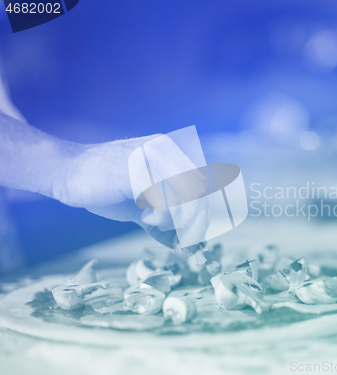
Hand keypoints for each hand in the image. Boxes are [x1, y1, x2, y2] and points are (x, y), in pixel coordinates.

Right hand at [54, 135, 209, 248]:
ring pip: (185, 194)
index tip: (193, 237)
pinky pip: (165, 197)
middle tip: (183, 239)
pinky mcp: (138, 168)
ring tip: (151, 219)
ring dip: (174, 218)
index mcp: (171, 155)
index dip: (201, 213)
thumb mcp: (141, 207)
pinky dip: (161, 214)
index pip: (200, 185)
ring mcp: (153, 157)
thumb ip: (163, 222)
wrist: (67, 174)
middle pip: (198, 191)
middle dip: (193, 222)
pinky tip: (144, 215)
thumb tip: (183, 246)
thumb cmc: (103, 189)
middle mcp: (167, 151)